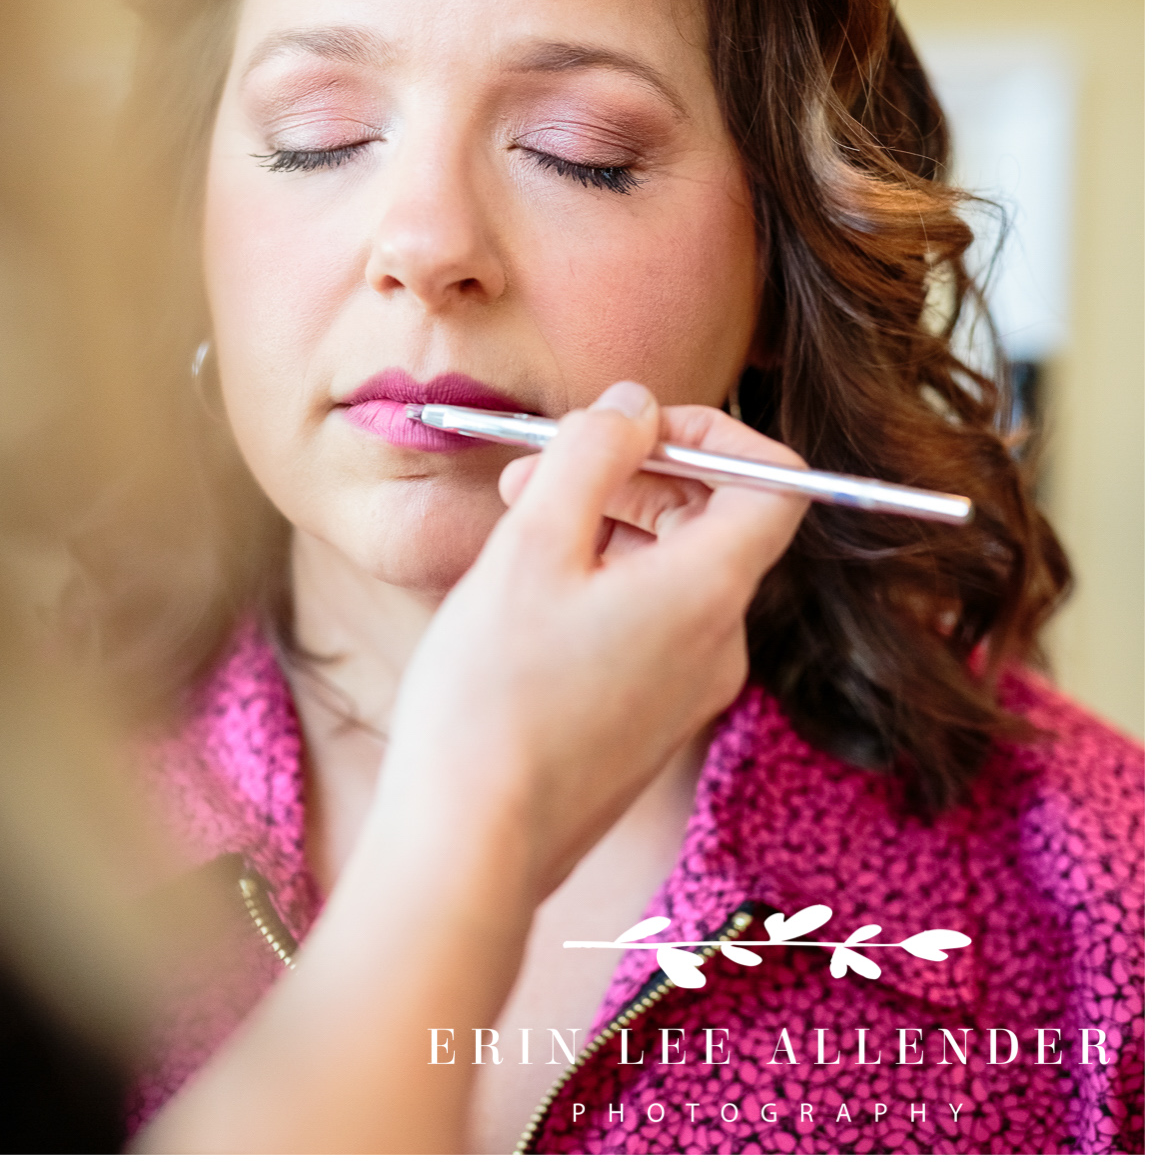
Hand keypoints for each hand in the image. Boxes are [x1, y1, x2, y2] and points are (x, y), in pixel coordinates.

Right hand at [374, 380, 807, 904]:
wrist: (471, 841)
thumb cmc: (492, 694)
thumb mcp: (530, 545)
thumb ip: (589, 455)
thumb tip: (634, 404)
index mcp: (707, 591)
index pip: (774, 481)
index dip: (710, 432)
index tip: (626, 426)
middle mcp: (719, 642)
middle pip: (717, 520)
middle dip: (632, 473)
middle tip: (538, 468)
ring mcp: (687, 690)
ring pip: (673, 570)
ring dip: (606, 524)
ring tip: (514, 524)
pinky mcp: (648, 722)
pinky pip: (648, 623)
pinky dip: (598, 583)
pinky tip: (522, 596)